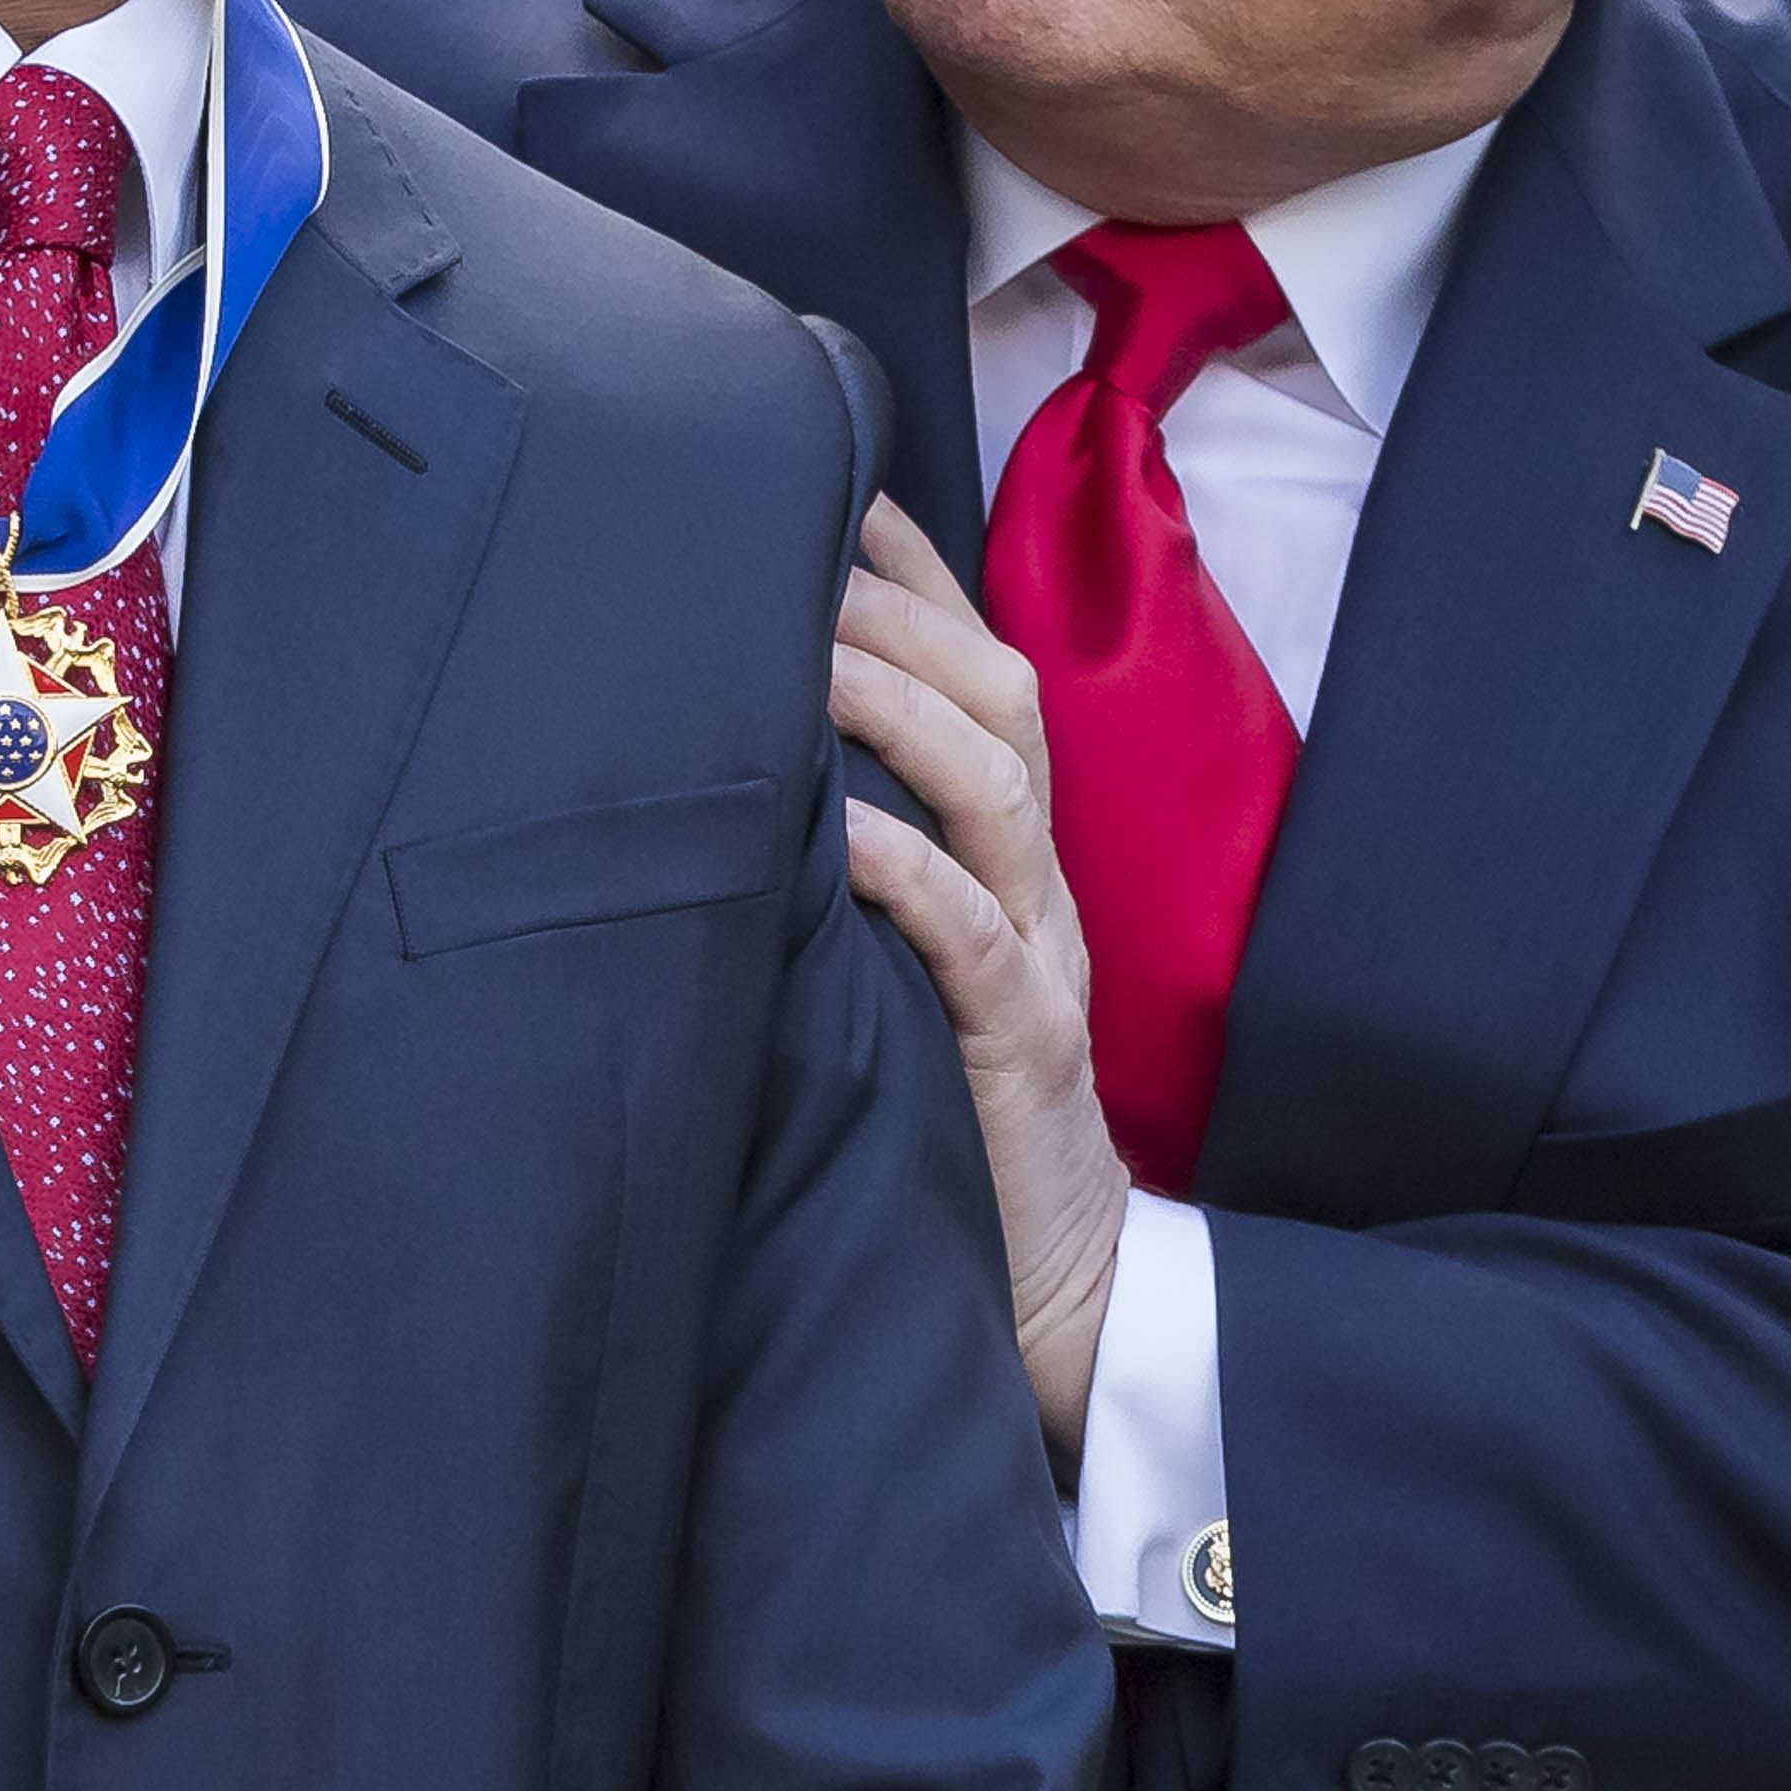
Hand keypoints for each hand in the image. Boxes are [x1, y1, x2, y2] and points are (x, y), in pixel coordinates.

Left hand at [826, 495, 1132, 1465]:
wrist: (1059, 1313)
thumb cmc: (953, 1136)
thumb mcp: (897, 979)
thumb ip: (848, 877)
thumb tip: (730, 776)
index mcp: (1006, 861)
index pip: (973, 675)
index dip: (910, 572)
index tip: (819, 477)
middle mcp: (1034, 891)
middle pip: (993, 698)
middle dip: (896, 604)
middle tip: (783, 531)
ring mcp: (1040, 967)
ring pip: (995, 793)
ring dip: (898, 706)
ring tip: (805, 644)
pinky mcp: (1026, 1062)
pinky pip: (981, 945)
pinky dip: (915, 876)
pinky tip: (842, 832)